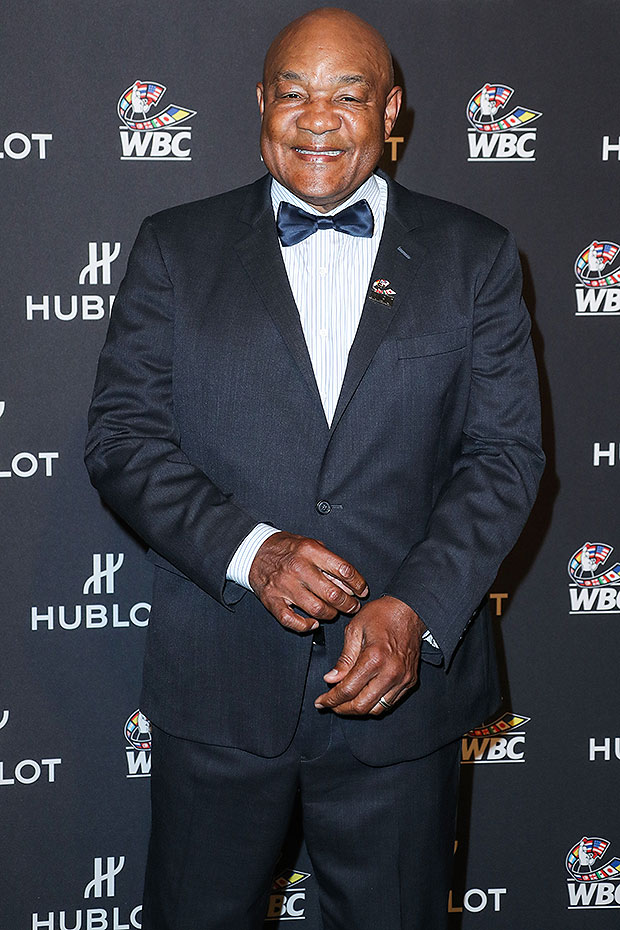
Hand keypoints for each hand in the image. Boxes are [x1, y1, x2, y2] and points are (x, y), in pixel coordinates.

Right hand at [249, 531, 367, 633]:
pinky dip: (306, 626)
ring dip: (331, 614)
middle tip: (352, 606)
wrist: (255, 551)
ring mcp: (284, 586)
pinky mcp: (272, 600)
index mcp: (310, 551)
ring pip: (317, 609)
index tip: (362, 590)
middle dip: (348, 603)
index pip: (343, 570)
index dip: (358, 583)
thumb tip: (350, 584)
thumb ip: (330, 562)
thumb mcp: (311, 544)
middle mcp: (298, 568)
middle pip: (333, 594)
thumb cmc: (287, 548)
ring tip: (334, 612)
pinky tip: (313, 623)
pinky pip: (292, 620)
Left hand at [314, 596, 424, 714]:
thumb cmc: (382, 615)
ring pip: (377, 709)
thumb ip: (344, 659)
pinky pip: (390, 702)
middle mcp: (391, 672)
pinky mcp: (410, 681)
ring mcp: (403, 679)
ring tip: (345, 702)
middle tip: (330, 704)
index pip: (348, 690)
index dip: (331, 699)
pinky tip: (363, 696)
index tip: (321, 702)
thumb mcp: (355, 629)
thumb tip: (330, 679)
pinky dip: (374, 704)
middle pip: (362, 705)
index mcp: (375, 657)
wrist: (410, 610)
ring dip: (358, 709)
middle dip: (342, 709)